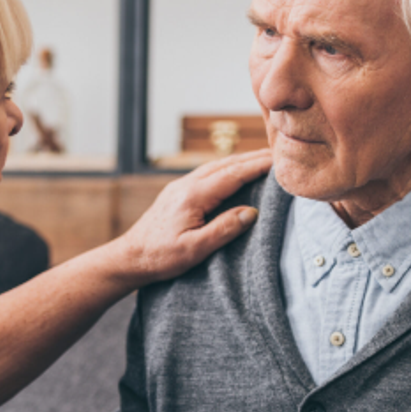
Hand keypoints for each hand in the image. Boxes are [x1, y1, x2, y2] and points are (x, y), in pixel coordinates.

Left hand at [109, 149, 271, 287]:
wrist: (129, 257)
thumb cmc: (160, 257)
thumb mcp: (195, 249)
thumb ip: (224, 229)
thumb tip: (251, 212)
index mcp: (193, 195)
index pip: (233, 174)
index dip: (258, 166)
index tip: (281, 160)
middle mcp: (186, 184)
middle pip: (227, 163)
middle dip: (254, 157)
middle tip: (281, 154)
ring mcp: (180, 186)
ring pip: (217, 166)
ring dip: (242, 161)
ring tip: (264, 160)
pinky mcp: (177, 192)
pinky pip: (208, 173)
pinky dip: (228, 168)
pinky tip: (236, 173)